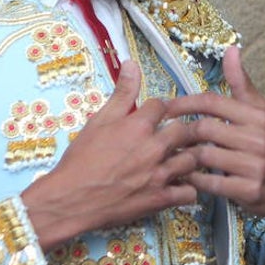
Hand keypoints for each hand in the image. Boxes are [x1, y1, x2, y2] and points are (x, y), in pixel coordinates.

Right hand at [21, 60, 202, 250]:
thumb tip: (131, 64)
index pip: (163, 106)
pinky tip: (179, 185)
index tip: (156, 116)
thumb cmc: (81, 161)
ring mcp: (160, 174)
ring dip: (189, 157)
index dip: (159, 109)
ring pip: (194, 159)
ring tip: (180, 158)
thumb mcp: (98, 121)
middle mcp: (154, 148)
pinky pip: (190, 192)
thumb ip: (121, 93)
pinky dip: (188, 189)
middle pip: (186, 130)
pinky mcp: (160, 199)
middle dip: (182, 131)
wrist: (70, 200)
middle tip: (175, 136)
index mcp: (139, 126)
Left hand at [165, 46, 264, 257]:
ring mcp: (254, 165)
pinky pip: (212, 183)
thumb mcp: (261, 111)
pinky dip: (194, 179)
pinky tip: (186, 175)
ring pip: (205, 155)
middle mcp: (258, 138)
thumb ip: (241, 83)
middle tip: (164, 136)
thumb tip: (231, 49)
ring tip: (170, 155)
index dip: (184, 103)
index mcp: (258, 115)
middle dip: (181, 132)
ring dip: (184, 156)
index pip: (213, 102)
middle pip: (205, 128)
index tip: (164, 107)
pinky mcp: (249, 190)